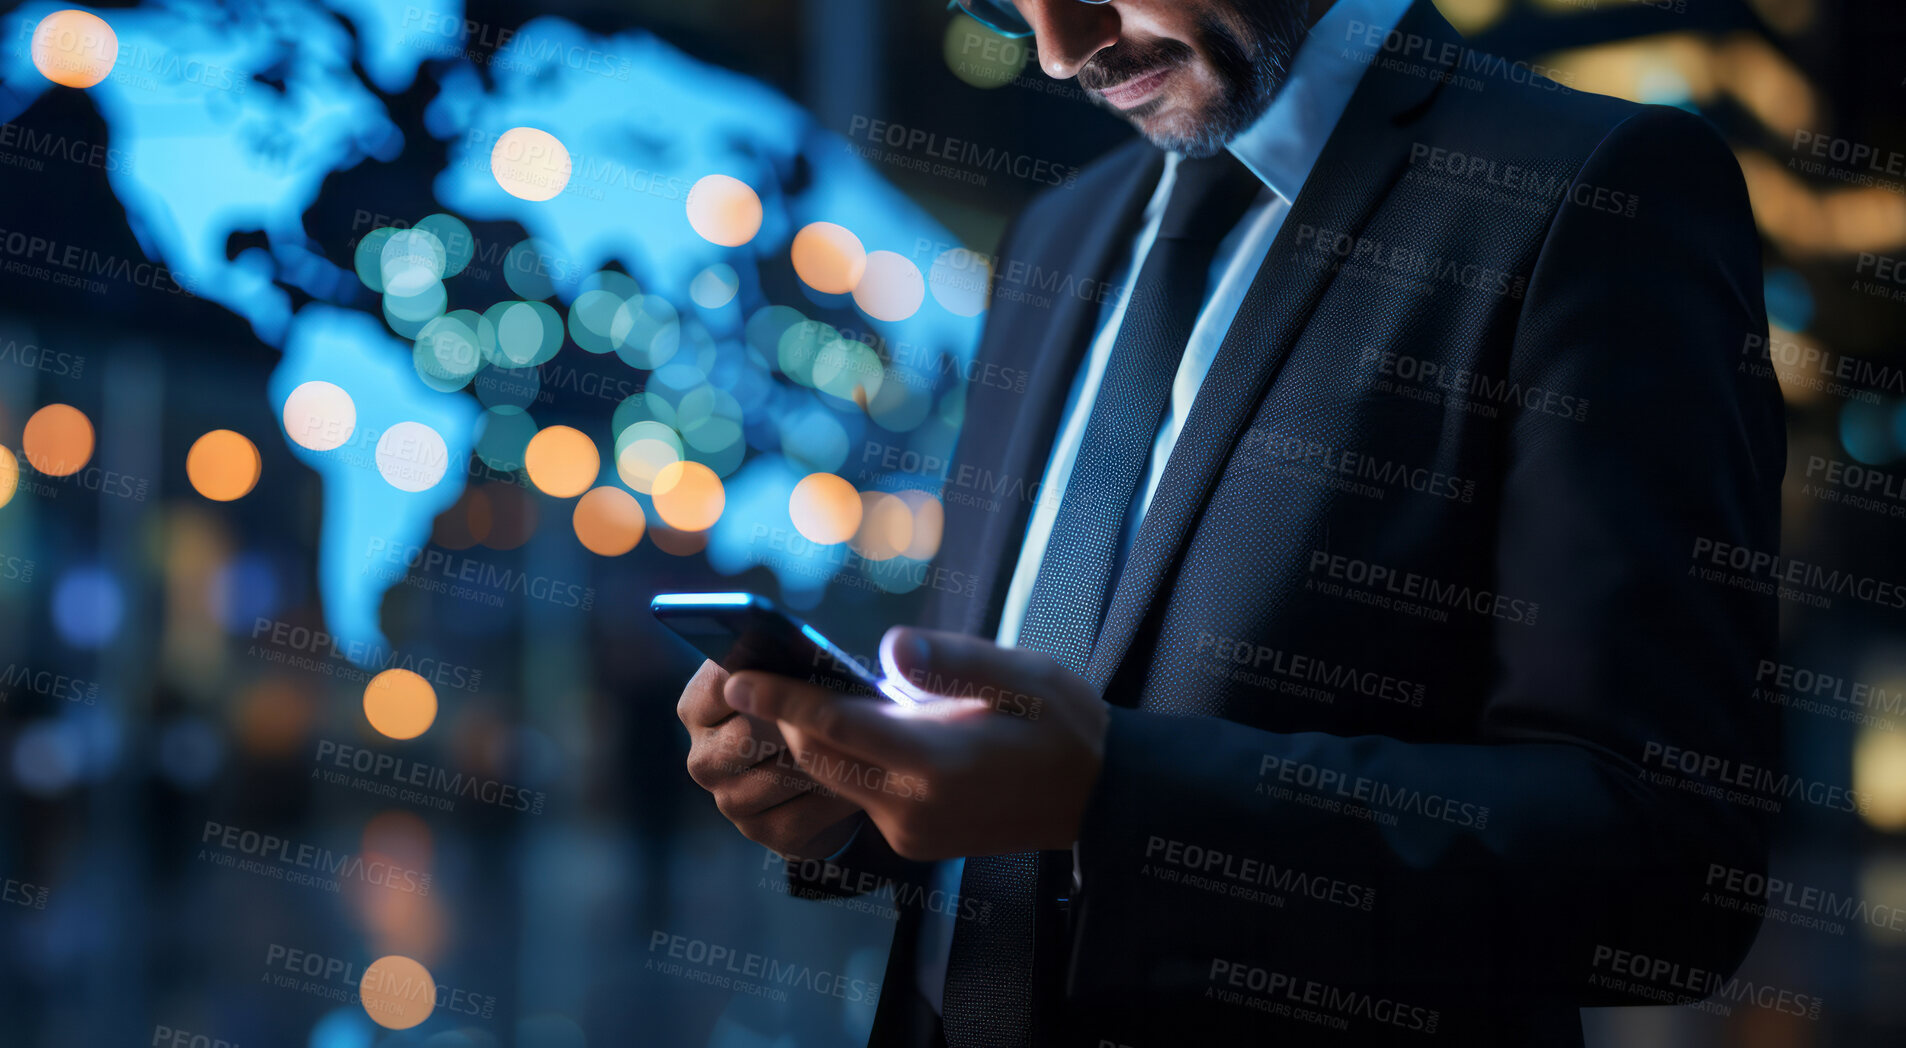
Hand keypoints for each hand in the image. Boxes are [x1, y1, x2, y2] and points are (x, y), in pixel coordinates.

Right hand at [677, 660, 863, 858]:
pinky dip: (833, 799)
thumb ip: (789, 664)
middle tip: (841, 715)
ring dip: (824, 763)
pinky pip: (799, 815)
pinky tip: (856, 786)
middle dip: (797, 726)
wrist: (825, 778)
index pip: (721, 686)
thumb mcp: (797, 679)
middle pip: (747, 736)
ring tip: (858, 748)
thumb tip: (803, 650)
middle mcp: (703, 756)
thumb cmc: (809, 712)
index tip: (804, 675)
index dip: (765, 681)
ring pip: (778, 777)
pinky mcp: (758, 831)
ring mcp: (726, 798)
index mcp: (700, 707)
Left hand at [724, 629, 1108, 861]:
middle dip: (784, 718)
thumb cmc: (1063, 726)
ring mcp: (911, 832)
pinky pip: (860, 796)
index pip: (835, 727)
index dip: (781, 700)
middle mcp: (914, 807)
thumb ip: (950, 661)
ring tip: (799, 694)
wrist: (1100, 799)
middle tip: (754, 674)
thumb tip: (889, 649)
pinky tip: (857, 728)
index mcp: (938, 763)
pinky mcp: (914, 842)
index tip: (737, 676)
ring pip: (836, 779)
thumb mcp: (1021, 674)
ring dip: (814, 740)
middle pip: (821, 758)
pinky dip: (847, 761)